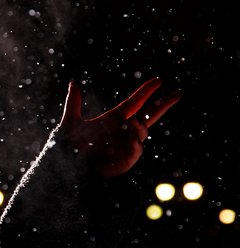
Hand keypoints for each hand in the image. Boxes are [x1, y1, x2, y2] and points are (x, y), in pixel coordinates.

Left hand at [59, 78, 179, 177]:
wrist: (71, 166)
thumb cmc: (71, 145)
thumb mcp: (70, 121)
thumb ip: (73, 102)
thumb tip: (73, 82)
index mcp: (114, 118)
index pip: (134, 102)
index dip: (146, 92)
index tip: (158, 81)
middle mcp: (124, 129)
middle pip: (148, 115)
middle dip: (162, 105)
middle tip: (176, 95)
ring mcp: (127, 143)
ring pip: (143, 130)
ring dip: (140, 125)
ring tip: (133, 121)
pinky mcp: (127, 158)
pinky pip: (137, 147)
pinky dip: (136, 141)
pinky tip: (132, 138)